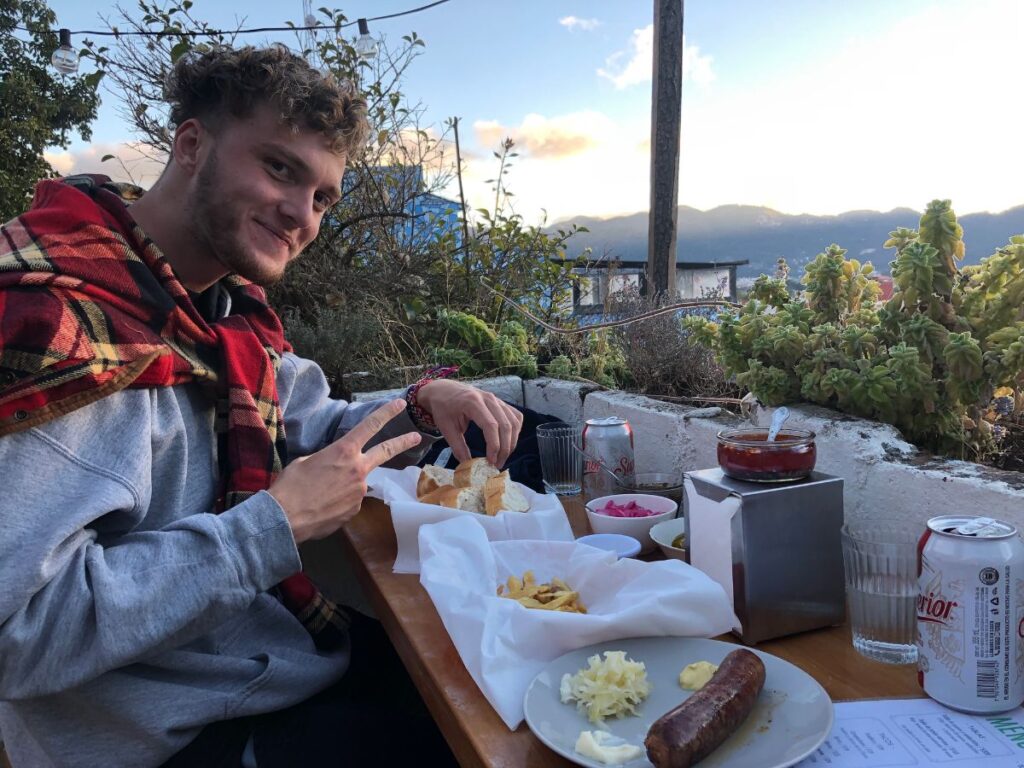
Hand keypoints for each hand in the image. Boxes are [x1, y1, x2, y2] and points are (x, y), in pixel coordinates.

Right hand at [268, 399, 420, 543]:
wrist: (285, 518)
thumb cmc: (290, 485)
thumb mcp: (306, 461)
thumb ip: (328, 459)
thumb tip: (335, 467)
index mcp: (344, 451)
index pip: (370, 426)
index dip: (386, 412)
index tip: (400, 403)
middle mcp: (357, 469)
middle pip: (385, 451)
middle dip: (403, 442)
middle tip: (416, 437)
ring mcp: (359, 491)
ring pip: (357, 483)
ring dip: (344, 486)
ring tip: (320, 494)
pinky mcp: (355, 509)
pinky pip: (349, 501)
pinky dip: (338, 502)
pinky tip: (322, 507)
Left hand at [415, 379, 522, 467]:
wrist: (445, 390)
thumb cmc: (443, 408)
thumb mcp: (446, 428)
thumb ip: (458, 447)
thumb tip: (469, 466)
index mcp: (472, 402)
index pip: (491, 425)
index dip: (494, 445)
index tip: (490, 461)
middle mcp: (488, 398)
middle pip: (505, 425)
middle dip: (504, 448)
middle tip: (497, 465)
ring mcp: (497, 399)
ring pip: (514, 422)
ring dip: (511, 442)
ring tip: (502, 457)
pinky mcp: (501, 403)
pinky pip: (515, 417)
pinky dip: (515, 431)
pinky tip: (508, 443)